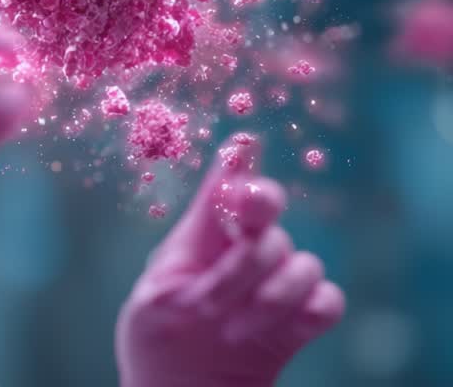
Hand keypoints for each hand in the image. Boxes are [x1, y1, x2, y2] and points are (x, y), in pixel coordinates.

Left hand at [116, 138, 345, 386]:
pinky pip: (328, 300)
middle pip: (269, 220)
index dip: (238, 165)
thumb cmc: (157, 342)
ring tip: (231, 327)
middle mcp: (243, 254)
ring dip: (268, 294)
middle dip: (250, 248)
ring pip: (301, 262)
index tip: (243, 142)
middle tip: (228, 273)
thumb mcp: (157, 295)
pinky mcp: (299, 323)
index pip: (224, 192)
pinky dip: (308, 310)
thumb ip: (195, 243)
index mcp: (200, 240)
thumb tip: (225, 178)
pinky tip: (278, 329)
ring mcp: (274, 287)